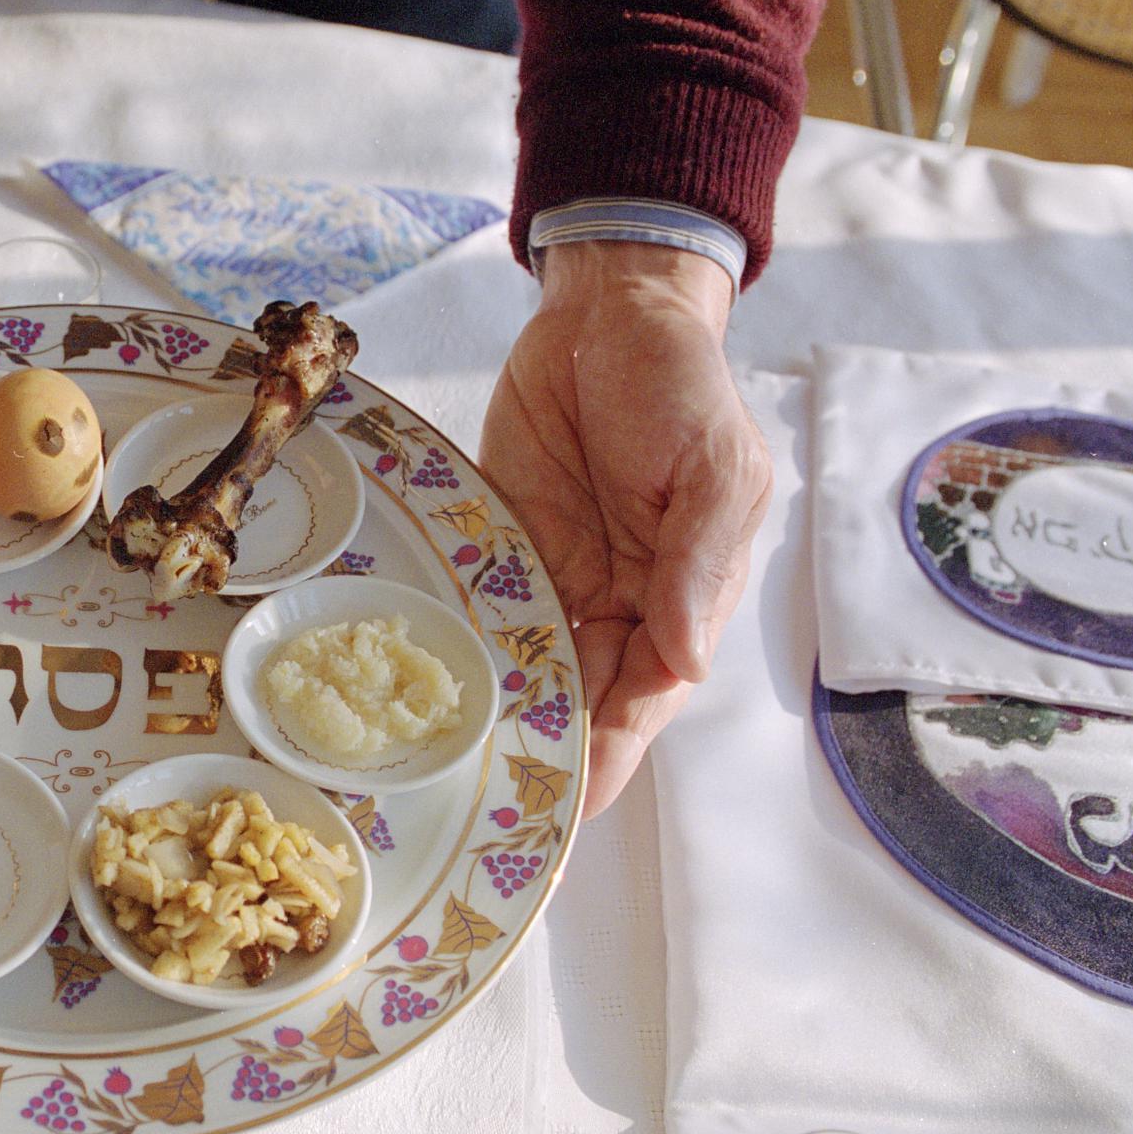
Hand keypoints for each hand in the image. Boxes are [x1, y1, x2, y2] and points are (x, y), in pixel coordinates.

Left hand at [479, 241, 770, 817]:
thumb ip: (695, 563)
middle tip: (494, 820)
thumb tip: (683, 659)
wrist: (605, 313)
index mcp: (681, 600)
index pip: (645, 696)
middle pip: (579, 702)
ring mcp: (553, 579)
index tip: (574, 805)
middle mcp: (616, 605)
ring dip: (495, 720)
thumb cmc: (680, 385)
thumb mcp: (713, 468)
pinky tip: (419, 699)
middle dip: (544, 758)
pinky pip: (478, 612)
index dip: (611, 751)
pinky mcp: (498, 547)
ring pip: (526, 671)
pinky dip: (454, 654)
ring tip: (450, 781)